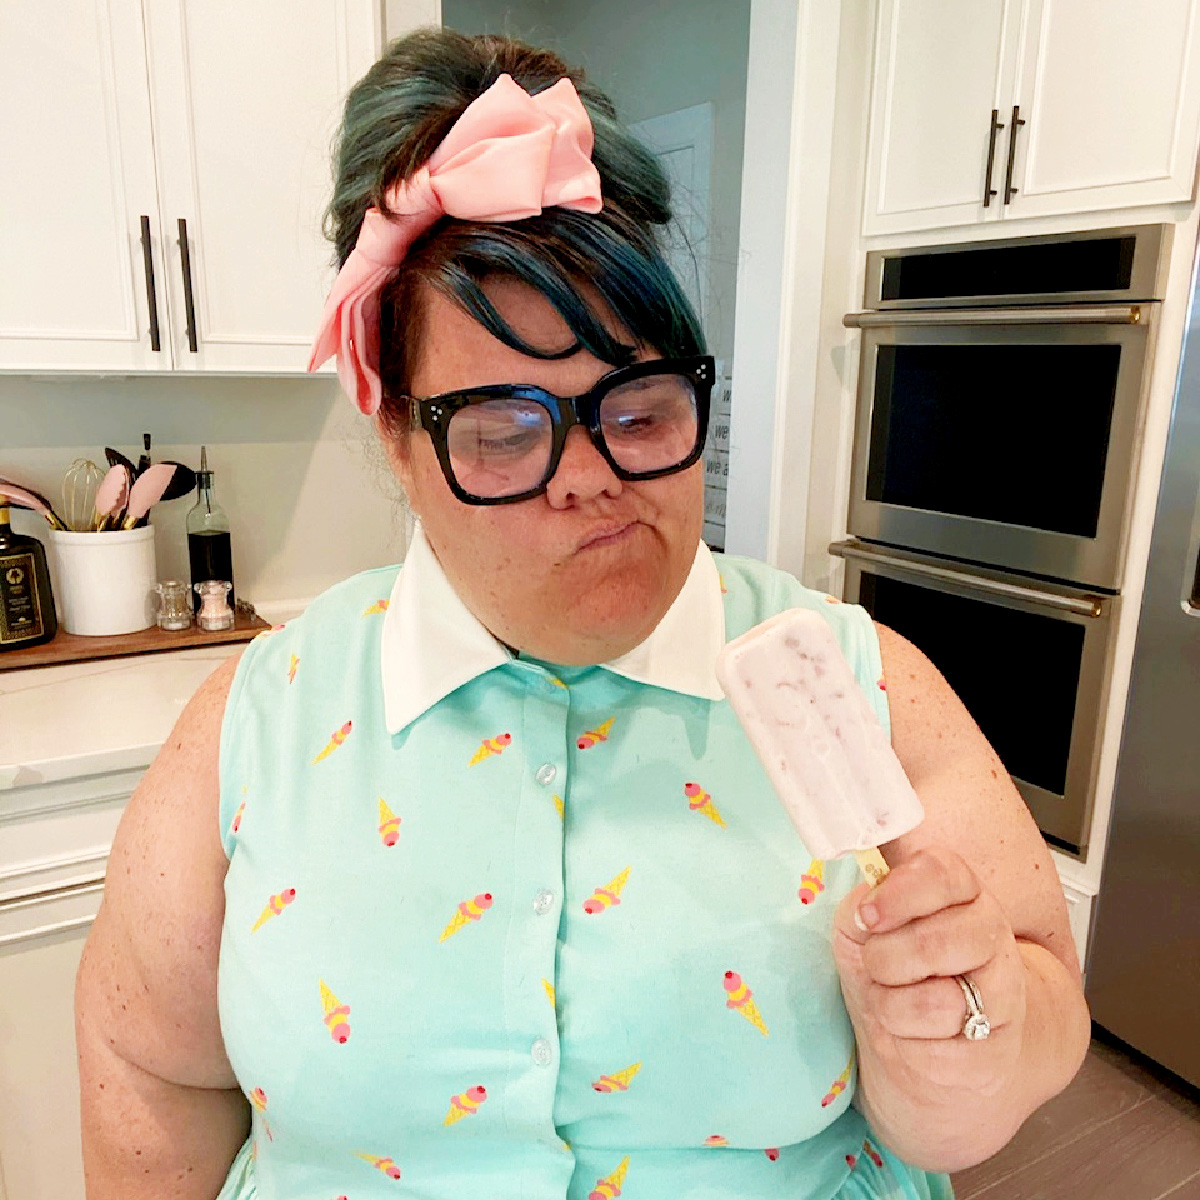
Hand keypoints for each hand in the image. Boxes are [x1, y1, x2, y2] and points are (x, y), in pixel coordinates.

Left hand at [832, 846, 1026, 1100]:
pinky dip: (908, 1047)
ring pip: (934, 1003)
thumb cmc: (891, 967)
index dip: (900, 893)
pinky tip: (917, 1036)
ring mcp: (1003, 993)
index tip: (868, 915)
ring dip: (891, 1007)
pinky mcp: (998, 1049)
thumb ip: (861, 908)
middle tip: (877, 966)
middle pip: (933, 943)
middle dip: (884, 960)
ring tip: (895, 1003)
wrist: (922, 1036)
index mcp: (960, 890)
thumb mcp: (862, 927)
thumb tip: (867, 912)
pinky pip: (937, 1053)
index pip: (941, 873)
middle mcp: (992, 934)